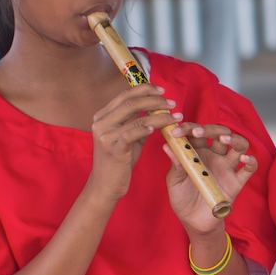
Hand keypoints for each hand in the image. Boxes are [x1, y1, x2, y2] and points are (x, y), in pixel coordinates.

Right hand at [88, 84, 174, 201]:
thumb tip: (156, 109)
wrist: (105, 185)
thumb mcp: (128, 138)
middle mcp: (101, 122)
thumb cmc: (118, 162)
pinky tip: (158, 128)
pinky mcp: (113, 149)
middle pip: (130, 102)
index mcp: (103, 116)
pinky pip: (132, 133)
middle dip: (154, 99)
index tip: (162, 91)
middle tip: (171, 102)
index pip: (125, 95)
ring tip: (174, 116)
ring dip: (158, 115)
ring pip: (135, 117)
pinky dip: (146, 128)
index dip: (144, 89)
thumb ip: (138, 122)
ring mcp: (105, 135)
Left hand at [163, 122, 257, 233]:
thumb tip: (167, 146)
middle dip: (210, 129)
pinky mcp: (237, 182)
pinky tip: (244, 159)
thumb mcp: (174, 183)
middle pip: (219, 133)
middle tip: (198, 133)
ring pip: (238, 145)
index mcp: (197, 153)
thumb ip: (175, 165)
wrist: (194, 223)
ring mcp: (227, 168)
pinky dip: (251, 161)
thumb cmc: (183, 200)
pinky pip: (249, 169)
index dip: (187, 128)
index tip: (176, 133)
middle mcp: (214, 156)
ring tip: (224, 139)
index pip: (195, 133)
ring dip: (234, 138)